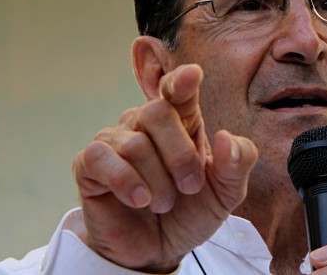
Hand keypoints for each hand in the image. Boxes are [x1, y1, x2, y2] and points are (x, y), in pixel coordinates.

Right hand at [72, 64, 257, 272]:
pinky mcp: (89, 164)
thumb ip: (237, 163)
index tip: (192, 76)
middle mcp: (145, 122)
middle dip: (180, 155)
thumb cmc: (191, 210)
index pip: (177, 89)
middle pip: (158, 112)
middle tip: (190, 187)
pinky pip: (102, 159)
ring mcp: (115, 140)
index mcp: (181, 119)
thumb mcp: (226, 191)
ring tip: (164, 203)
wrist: (158, 250)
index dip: (181, 80)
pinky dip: (126, 182)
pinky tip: (140, 200)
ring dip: (158, 183)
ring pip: (135, 144)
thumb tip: (224, 137)